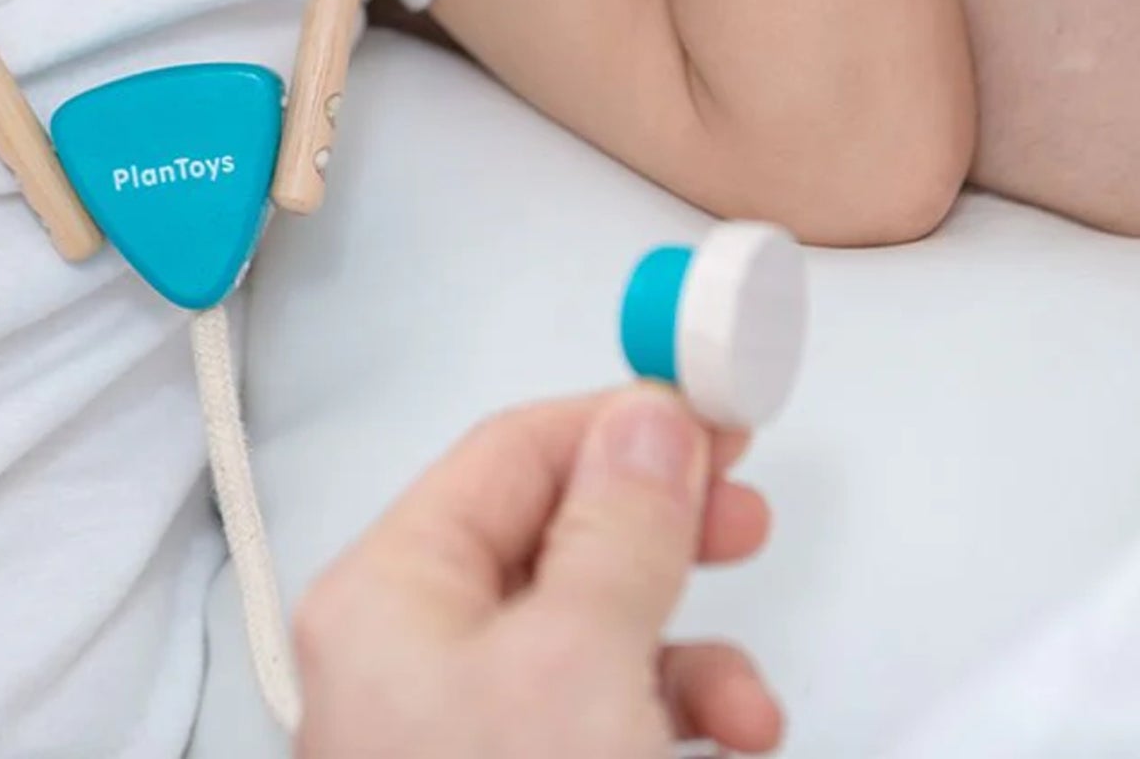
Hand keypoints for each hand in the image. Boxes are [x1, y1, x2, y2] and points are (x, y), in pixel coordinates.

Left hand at [293, 386, 782, 758]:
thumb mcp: (580, 667)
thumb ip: (621, 529)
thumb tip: (649, 415)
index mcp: (392, 596)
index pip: (510, 453)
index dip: (618, 421)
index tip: (718, 413)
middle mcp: (414, 657)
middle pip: (554, 537)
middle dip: (663, 530)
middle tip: (748, 514)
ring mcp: (463, 737)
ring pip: (592, 635)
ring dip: (687, 652)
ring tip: (746, 708)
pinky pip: (603, 720)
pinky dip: (674, 723)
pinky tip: (726, 753)